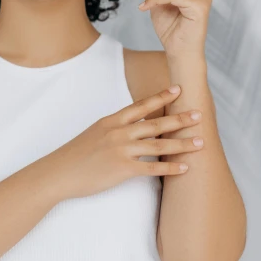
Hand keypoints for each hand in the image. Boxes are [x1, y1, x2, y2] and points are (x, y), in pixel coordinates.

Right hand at [48, 86, 203, 199]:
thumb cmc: (75, 155)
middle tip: (199, 113)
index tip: (178, 89)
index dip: (161, 97)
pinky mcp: (122, 169)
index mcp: (112, 121)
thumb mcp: (94, 132)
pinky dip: (170, 168)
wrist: (59, 172)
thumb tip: (132, 126)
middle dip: (180, 119)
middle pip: (155, 123)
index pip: (141, 106)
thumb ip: (114, 127)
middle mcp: (118, 132)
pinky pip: (152, 168)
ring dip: (182, 144)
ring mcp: (121, 150)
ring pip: (158, 144)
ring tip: (201, 142)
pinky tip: (185, 168)